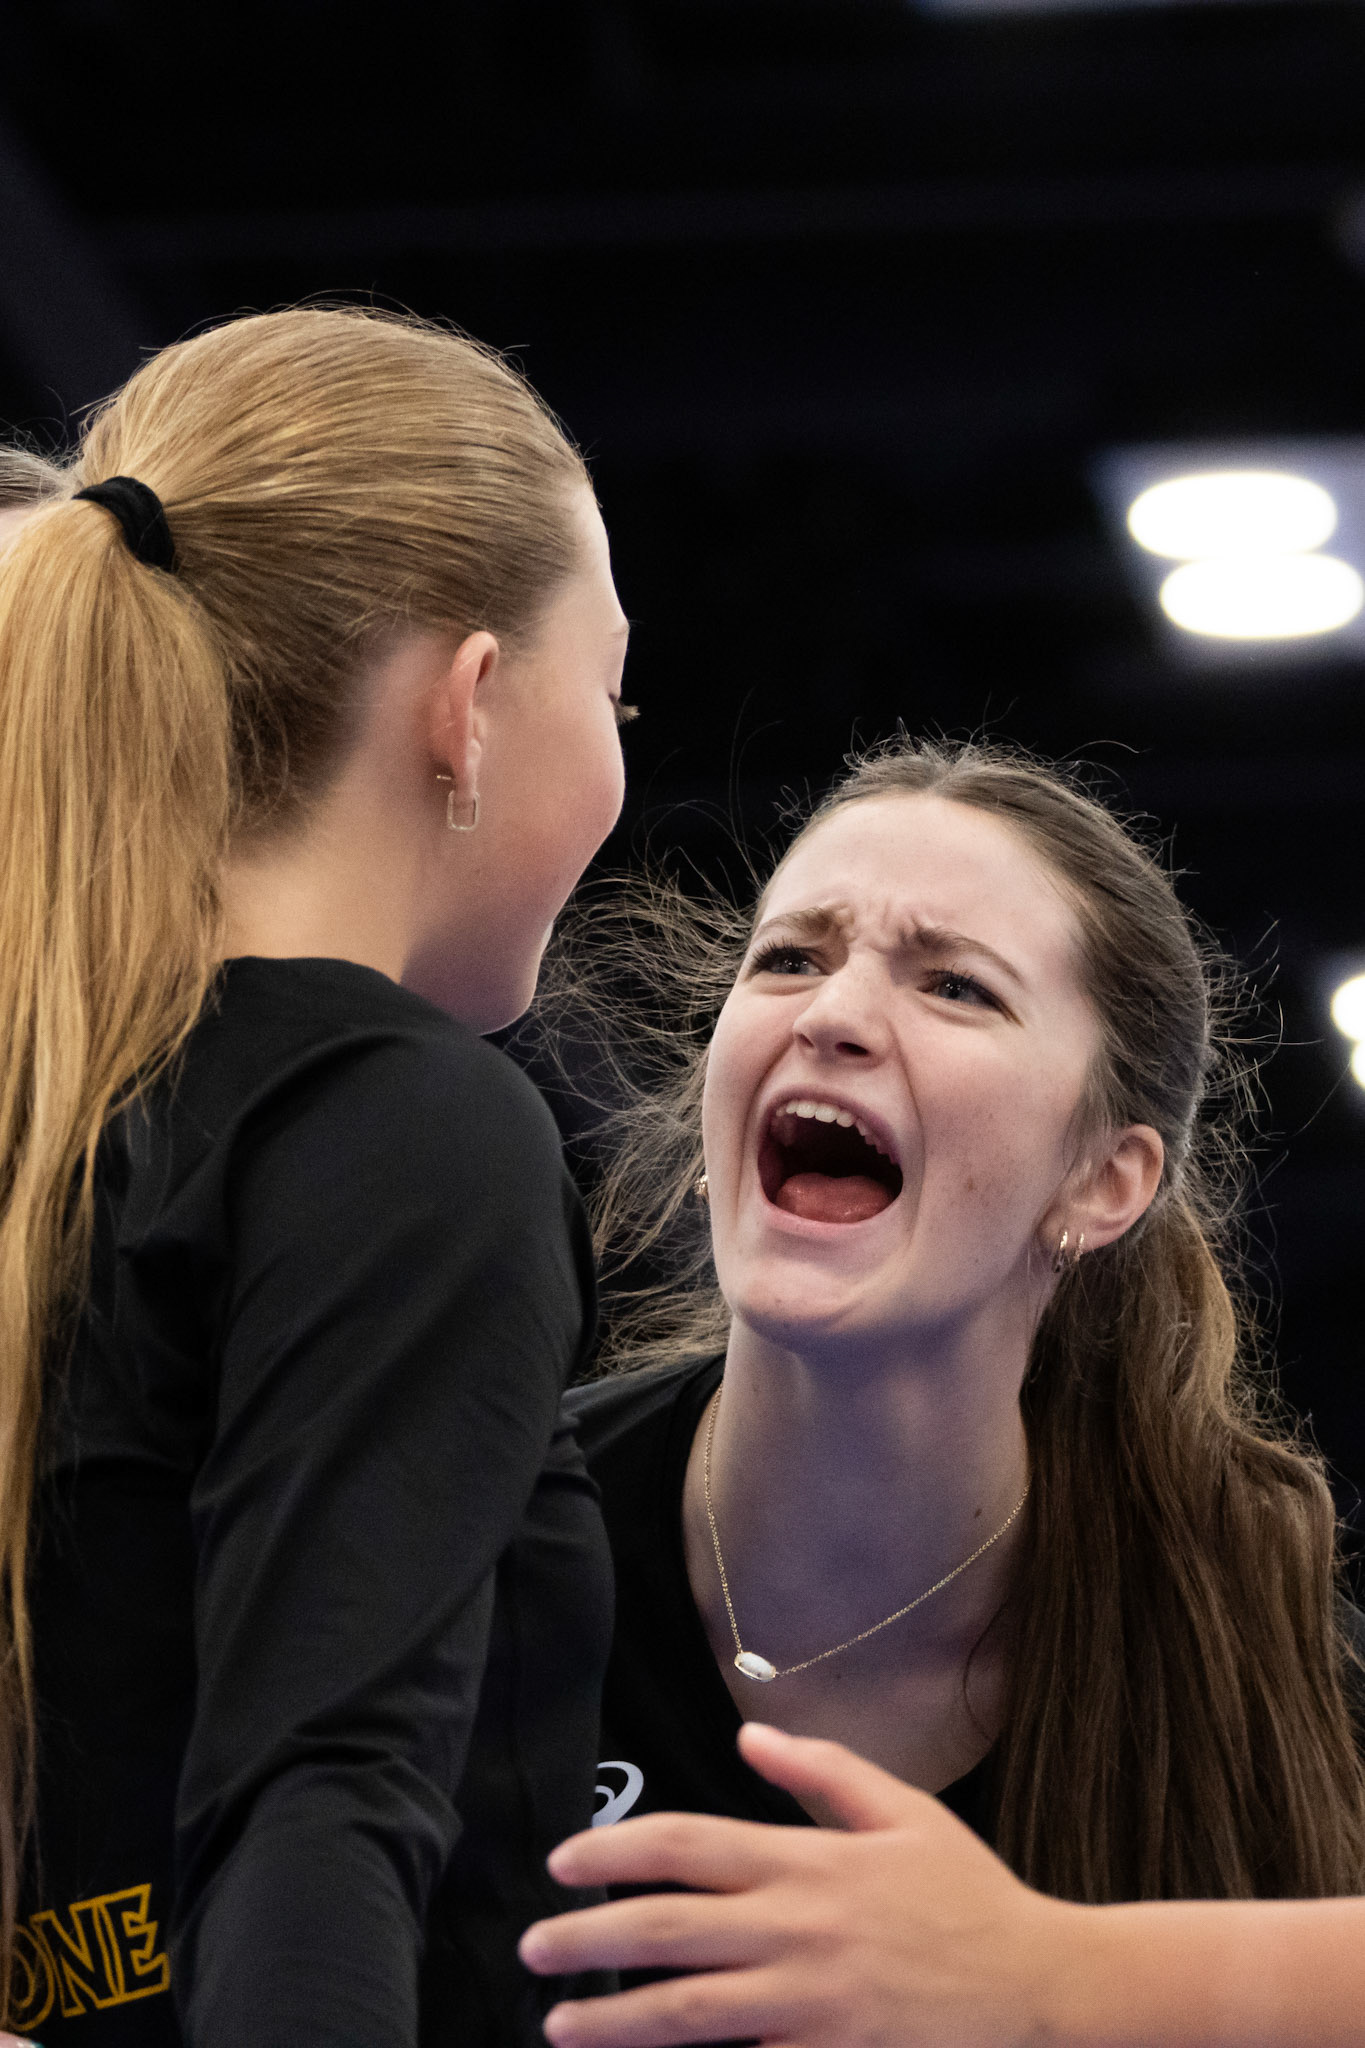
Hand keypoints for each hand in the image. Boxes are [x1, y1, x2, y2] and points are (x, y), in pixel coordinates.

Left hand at [520, 1723, 1082, 2047]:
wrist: (1040, 1988)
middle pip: (670, 1929)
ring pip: (690, 2011)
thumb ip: (821, 1768)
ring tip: (560, 2023)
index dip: (616, 1850)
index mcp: (810, 1862)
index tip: (562, 1864)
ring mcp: (812, 2003)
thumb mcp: (903, 1811)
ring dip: (615, 2019)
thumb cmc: (968, 1895)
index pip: (688, 1845)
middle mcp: (800, 1930)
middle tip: (531, 1947)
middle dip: (589, 1938)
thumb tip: (747, 1731)